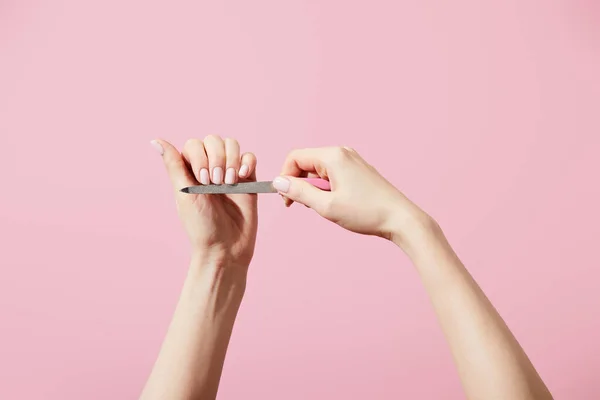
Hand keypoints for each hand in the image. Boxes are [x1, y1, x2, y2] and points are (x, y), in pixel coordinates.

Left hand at [151, 136, 257, 268]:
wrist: (226, 248)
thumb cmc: (201, 226)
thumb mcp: (184, 194)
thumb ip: (174, 165)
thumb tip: (155, 141)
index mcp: (190, 170)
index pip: (195, 144)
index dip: (200, 157)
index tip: (202, 181)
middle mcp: (210, 167)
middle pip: (214, 140)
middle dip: (217, 158)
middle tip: (216, 183)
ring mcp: (230, 172)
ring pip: (233, 145)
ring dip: (232, 160)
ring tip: (229, 183)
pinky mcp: (248, 180)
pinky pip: (250, 157)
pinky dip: (247, 163)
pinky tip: (242, 178)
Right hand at [273, 146, 434, 245]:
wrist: (400, 219)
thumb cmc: (366, 212)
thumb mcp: (326, 206)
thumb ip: (299, 192)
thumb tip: (278, 182)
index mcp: (333, 156)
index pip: (295, 157)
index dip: (285, 177)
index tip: (287, 200)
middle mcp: (342, 152)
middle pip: (306, 162)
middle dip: (299, 184)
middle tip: (305, 206)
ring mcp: (352, 160)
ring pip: (318, 170)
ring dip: (313, 188)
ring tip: (325, 207)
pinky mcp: (358, 170)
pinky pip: (332, 174)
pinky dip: (326, 188)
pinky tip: (336, 204)